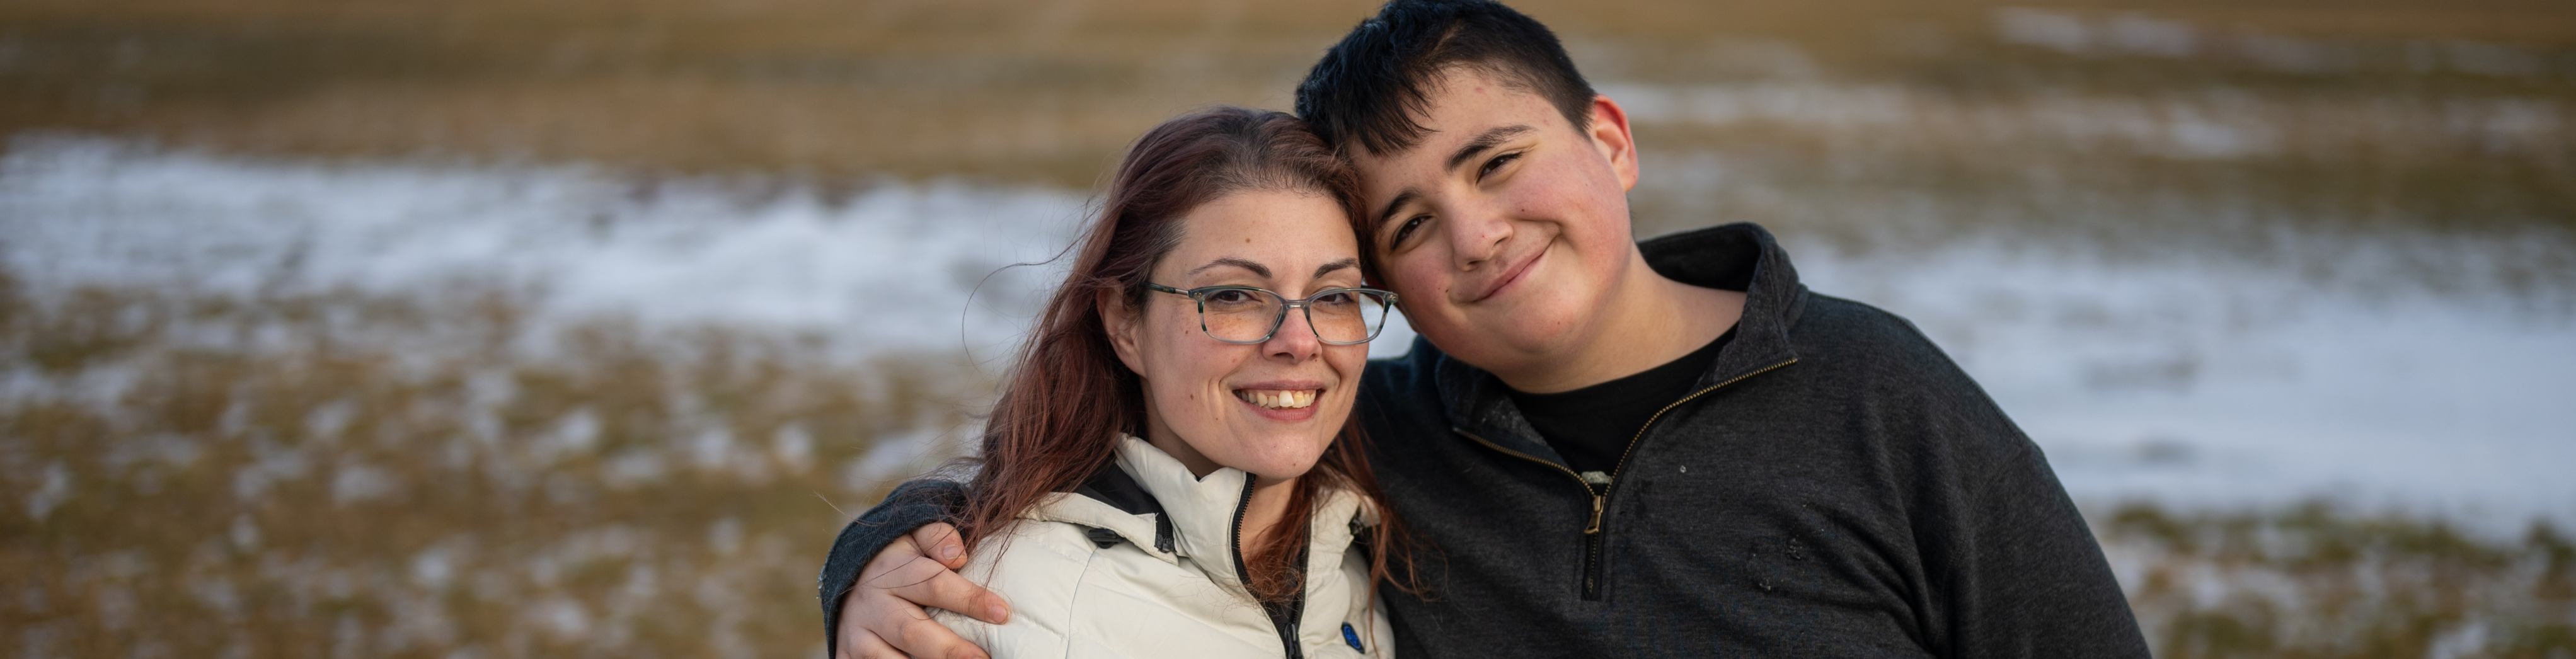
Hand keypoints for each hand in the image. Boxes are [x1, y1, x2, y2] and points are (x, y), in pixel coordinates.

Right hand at [835, 523, 1008, 658]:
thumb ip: (937, 537)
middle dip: (949, 649)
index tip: (1002, 613)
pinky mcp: (850, 655)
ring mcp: (859, 634)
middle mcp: (873, 604)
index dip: (969, 599)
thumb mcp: (914, 537)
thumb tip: (957, 555)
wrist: (850, 581)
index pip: (934, 584)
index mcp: (893, 571)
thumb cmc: (900, 562)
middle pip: (912, 631)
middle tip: (982, 657)